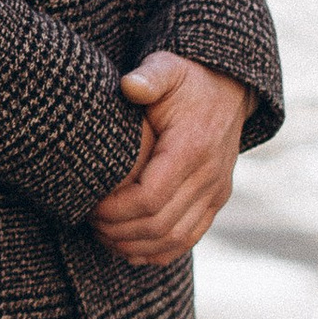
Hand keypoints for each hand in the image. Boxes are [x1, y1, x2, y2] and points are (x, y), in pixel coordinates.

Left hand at [89, 52, 248, 268]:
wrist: (228, 89)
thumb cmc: (187, 79)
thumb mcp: (168, 67)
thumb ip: (150, 76)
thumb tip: (130, 87)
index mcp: (192, 148)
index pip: (150, 197)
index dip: (115, 210)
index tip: (89, 205)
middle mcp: (209, 176)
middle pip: (159, 225)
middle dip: (118, 231)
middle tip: (89, 223)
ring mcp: (216, 192)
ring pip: (174, 239)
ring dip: (135, 245)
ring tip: (103, 236)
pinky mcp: (216, 201)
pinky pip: (189, 239)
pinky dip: (158, 251)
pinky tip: (130, 249)